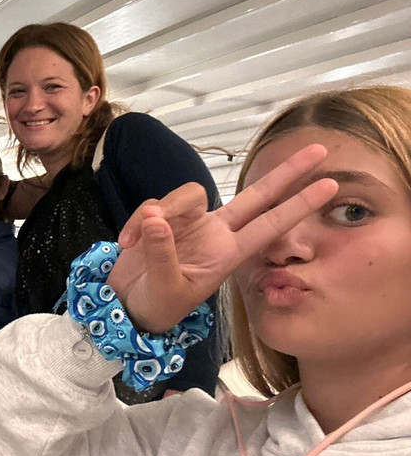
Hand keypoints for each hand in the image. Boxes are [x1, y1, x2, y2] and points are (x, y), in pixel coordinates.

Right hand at [108, 144, 337, 333]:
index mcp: (227, 254)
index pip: (270, 225)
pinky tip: (126, 242)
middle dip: (285, 174)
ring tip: (137, 238)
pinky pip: (152, 206)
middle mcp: (214, 233)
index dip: (298, 205)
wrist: (127, 305)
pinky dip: (136, 223)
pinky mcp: (160, 219)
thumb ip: (163, 254)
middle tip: (318, 150)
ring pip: (188, 194)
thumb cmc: (157, 306)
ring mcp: (188, 223)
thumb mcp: (165, 288)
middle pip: (255, 196)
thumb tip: (157, 219)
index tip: (329, 185)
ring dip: (164, 209)